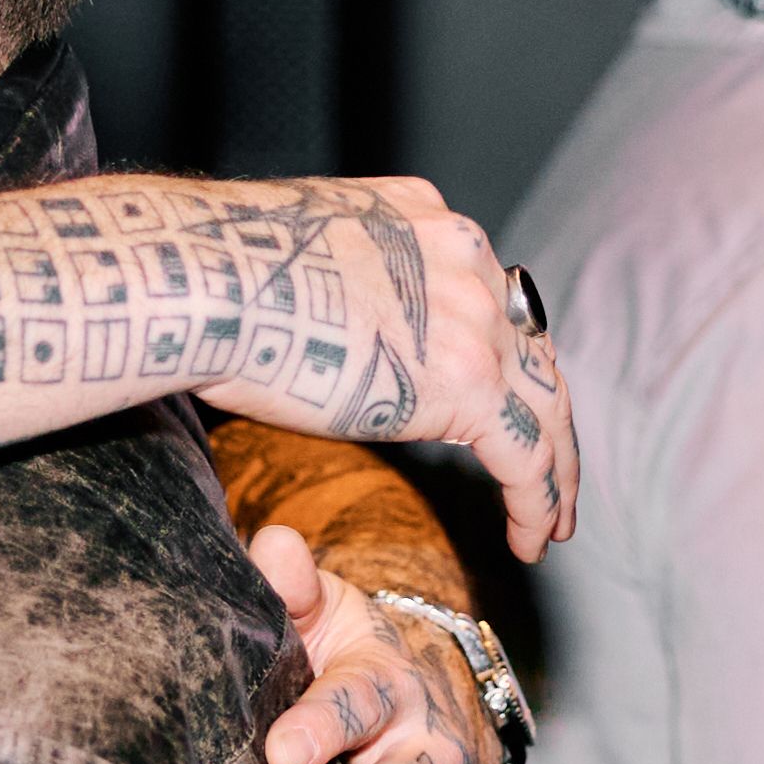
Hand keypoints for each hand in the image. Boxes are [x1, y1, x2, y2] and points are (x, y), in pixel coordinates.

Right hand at [185, 180, 583, 560]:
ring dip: (556, 470)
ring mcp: (476, 318)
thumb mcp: (301, 253)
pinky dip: (537, 504)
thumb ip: (342, 284)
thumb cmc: (214, 270)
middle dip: (546, 414)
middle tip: (552, 469)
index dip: (502, 357)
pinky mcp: (469, 382)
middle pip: (533, 350)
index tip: (498, 400)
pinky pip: (526, 457)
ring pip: (547, 405)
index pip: (488, 300)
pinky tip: (530, 540)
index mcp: (428, 223)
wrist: (206, 278)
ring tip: (554, 520)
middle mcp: (466, 260)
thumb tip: (323, 325)